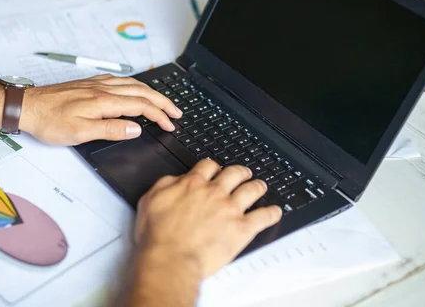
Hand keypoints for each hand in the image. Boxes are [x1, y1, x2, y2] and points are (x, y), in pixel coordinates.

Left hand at [19, 74, 181, 144]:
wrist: (27, 106)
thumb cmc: (49, 121)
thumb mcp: (81, 132)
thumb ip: (111, 129)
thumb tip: (136, 127)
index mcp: (104, 101)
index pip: (141, 106)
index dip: (159, 115)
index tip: (170, 124)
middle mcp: (103, 89)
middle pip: (141, 91)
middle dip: (163, 101)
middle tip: (177, 111)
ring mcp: (96, 84)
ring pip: (132, 84)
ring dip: (151, 92)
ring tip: (162, 100)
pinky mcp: (88, 84)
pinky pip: (119, 80)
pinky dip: (134, 85)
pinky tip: (133, 88)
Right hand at [134, 159, 281, 279]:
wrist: (171, 258)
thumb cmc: (158, 235)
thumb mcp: (150, 200)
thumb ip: (165, 184)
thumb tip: (175, 179)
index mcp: (193, 184)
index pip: (208, 166)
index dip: (213, 167)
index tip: (215, 170)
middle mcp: (214, 192)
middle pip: (234, 173)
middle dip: (240, 171)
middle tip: (243, 173)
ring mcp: (230, 209)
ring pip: (251, 190)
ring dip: (258, 186)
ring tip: (260, 186)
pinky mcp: (242, 228)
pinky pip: (263, 216)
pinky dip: (271, 213)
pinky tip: (275, 211)